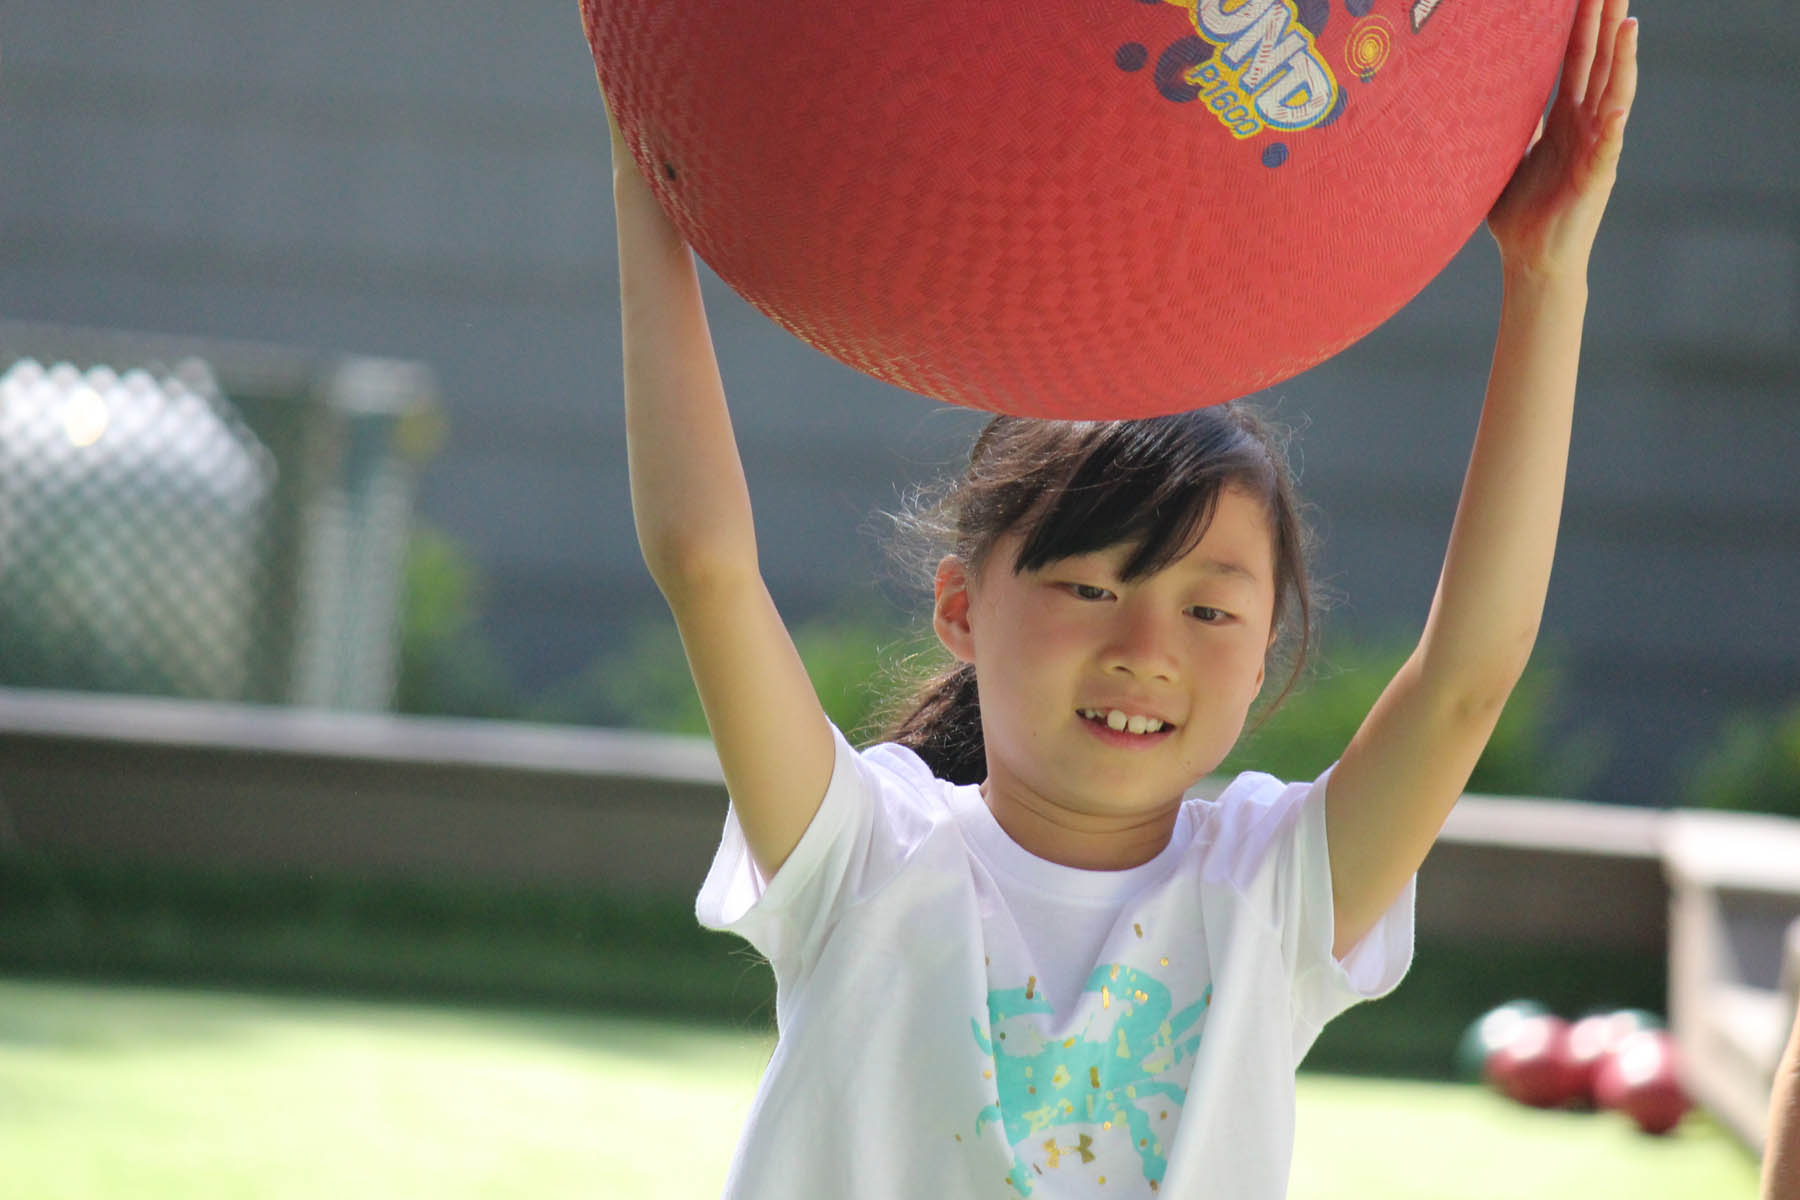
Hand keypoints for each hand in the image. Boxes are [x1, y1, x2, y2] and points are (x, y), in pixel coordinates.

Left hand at [1486, 0, 1638, 280]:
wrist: (1530, 261)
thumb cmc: (1519, 213)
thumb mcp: (1507, 158)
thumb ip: (1509, 126)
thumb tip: (1489, 96)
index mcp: (1563, 119)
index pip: (1576, 60)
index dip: (1582, 24)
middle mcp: (1585, 127)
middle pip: (1599, 64)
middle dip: (1607, 23)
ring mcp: (1595, 150)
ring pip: (1613, 95)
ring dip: (1623, 60)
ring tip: (1629, 24)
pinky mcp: (1595, 180)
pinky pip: (1607, 149)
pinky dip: (1613, 127)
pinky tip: (1618, 105)